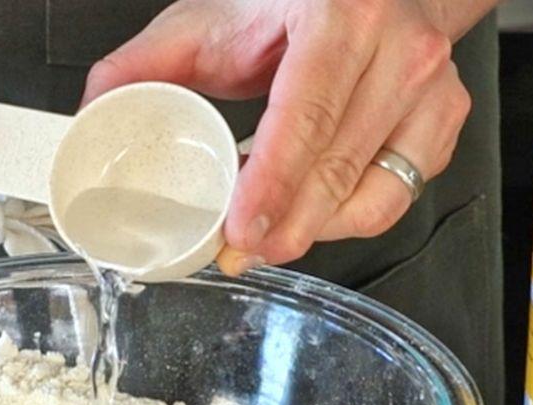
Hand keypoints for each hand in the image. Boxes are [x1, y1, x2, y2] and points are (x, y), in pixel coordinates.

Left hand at [82, 0, 473, 273]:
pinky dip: (346, 220)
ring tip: (265, 236)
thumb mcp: (214, 19)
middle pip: (339, 168)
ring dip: (313, 230)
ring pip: (374, 195)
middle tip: (239, 252)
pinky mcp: (440, 126)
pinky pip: (395, 198)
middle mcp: (399, 51)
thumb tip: (91, 115)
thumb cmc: (297, 4)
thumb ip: (146, 64)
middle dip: (285, 226)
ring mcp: (430, 91)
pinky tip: (309, 215)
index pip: (307, 114)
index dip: (274, 182)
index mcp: (341, 15)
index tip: (241, 230)